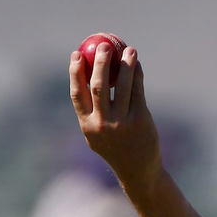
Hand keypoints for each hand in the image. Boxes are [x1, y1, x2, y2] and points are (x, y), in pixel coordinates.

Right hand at [69, 43, 161, 183]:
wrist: (138, 170)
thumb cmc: (116, 149)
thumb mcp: (98, 135)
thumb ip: (92, 112)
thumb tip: (89, 80)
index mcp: (87, 125)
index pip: (77, 94)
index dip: (75, 72)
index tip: (77, 54)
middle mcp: (102, 123)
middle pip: (98, 86)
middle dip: (100, 63)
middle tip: (104, 46)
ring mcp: (122, 122)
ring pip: (122, 87)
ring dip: (125, 65)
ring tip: (129, 49)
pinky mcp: (140, 120)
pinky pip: (138, 92)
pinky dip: (137, 76)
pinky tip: (138, 65)